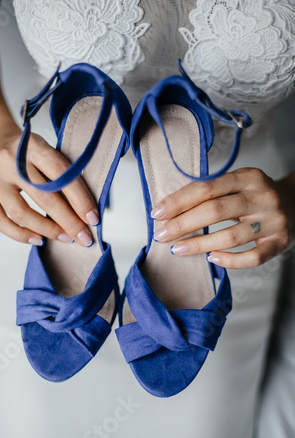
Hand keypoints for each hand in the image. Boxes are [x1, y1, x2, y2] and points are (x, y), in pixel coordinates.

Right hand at [0, 128, 97, 246]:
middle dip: (69, 222)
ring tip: (66, 238)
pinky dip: (21, 235)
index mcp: (33, 145)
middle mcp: (10, 161)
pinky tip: (39, 240)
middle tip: (84, 237)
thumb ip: (64, 175)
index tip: (93, 219)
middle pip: (44, 197)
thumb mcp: (48, 151)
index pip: (61, 175)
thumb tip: (87, 211)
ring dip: (48, 230)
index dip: (80, 200)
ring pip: (22, 213)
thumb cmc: (29, 153)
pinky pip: (1, 222)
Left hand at [151, 168, 294, 268]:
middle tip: (161, 235)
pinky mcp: (279, 242)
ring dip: (199, 245)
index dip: (178, 202)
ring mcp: (273, 221)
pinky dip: (229, 260)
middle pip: (214, 211)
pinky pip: (252, 257)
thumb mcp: (239, 183)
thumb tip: (170, 210)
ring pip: (230, 236)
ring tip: (178, 250)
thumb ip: (212, 192)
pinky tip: (211, 258)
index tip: (157, 213)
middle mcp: (262, 197)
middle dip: (182, 224)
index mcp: (248, 177)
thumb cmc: (257, 196)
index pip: (206, 188)